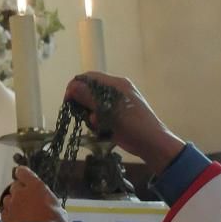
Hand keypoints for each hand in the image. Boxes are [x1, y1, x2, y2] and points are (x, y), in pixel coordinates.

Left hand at [0, 166, 68, 221]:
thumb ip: (51, 204)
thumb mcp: (59, 210)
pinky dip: (9, 213)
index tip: (22, 174)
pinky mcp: (5, 217)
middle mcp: (20, 192)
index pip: (23, 172)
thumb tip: (50, 206)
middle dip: (19, 190)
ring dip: (13, 201)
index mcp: (35, 186)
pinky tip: (15, 218)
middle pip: (15, 185)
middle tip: (26, 197)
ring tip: (20, 209)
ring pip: (7, 198)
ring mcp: (11, 205)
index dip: (22, 173)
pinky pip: (5, 211)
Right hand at [64, 72, 184, 175]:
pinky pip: (98, 113)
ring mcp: (116, 102)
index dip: (75, 87)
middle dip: (82, 104)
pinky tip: (102, 130)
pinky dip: (96, 122)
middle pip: (89, 90)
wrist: (152, 144)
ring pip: (92, 104)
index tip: (68, 102)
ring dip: (89, 115)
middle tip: (83, 117)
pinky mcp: (116, 114)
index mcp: (117, 84)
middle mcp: (116, 90)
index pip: (89, 77)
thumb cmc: (134, 126)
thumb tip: (72, 86)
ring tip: (96, 126)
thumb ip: (90, 98)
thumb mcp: (109, 112)